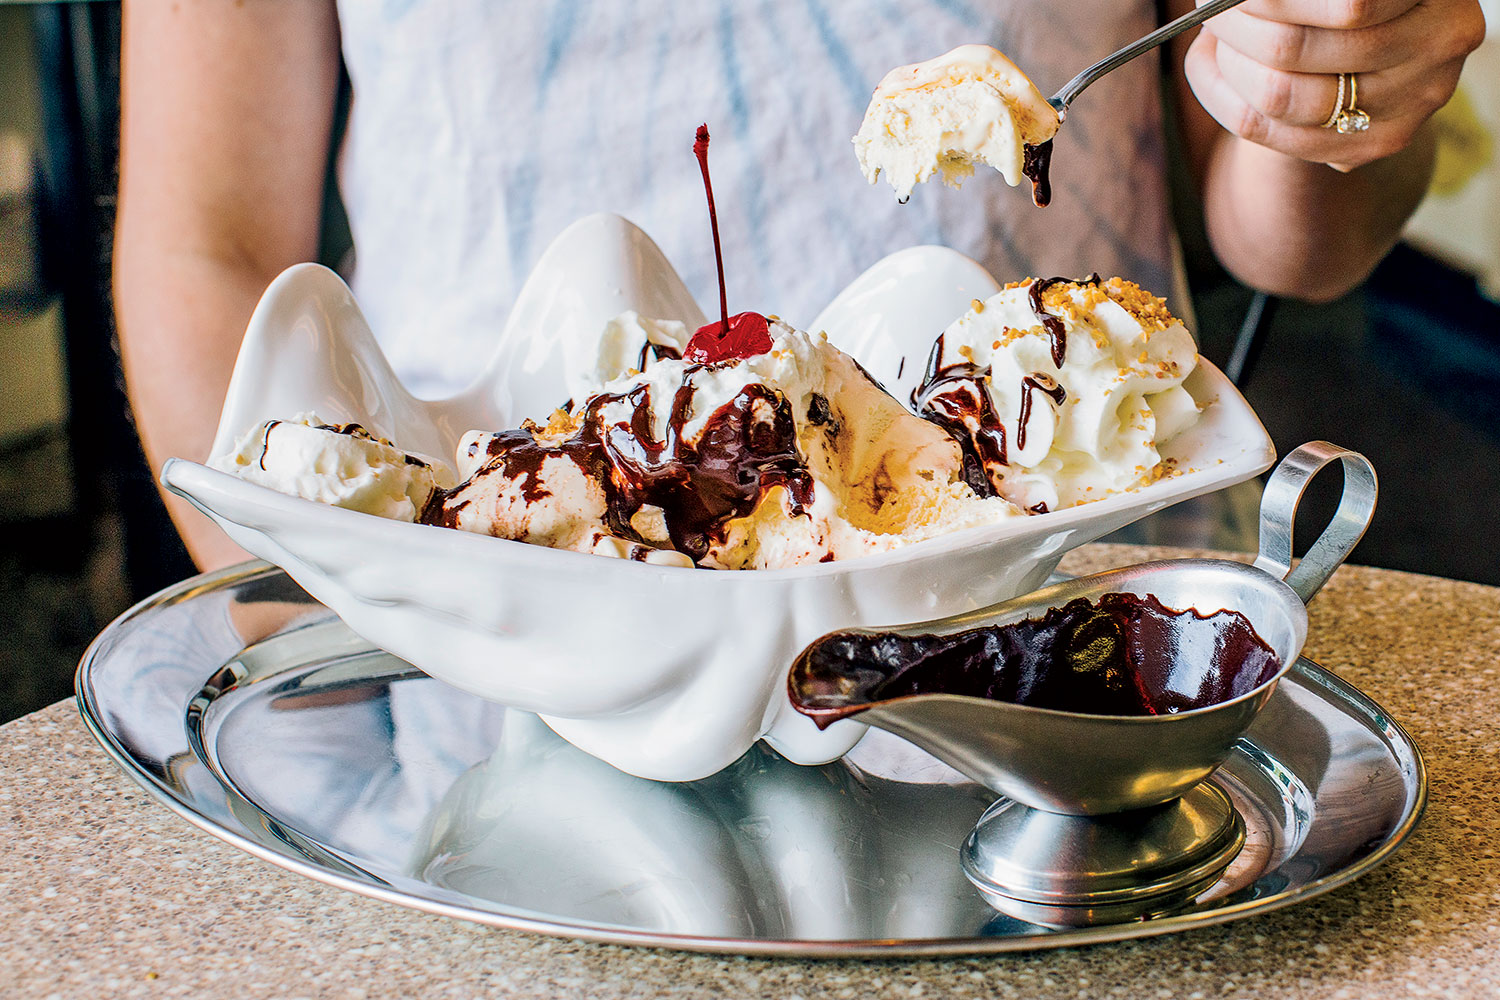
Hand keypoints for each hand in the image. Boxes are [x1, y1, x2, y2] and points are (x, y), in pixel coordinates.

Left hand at [1183, 0, 1486, 170]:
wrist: (1372, 60)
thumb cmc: (1340, 3)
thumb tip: (1227, 0)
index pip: (1346, 7)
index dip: (1270, 1)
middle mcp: (1439, 43)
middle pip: (1296, 47)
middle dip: (1237, 25)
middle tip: (1211, 9)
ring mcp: (1413, 103)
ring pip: (1278, 95)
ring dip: (1227, 61)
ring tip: (1216, 35)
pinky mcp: (1376, 144)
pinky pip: (1269, 131)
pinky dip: (1223, 96)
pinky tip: (1213, 69)